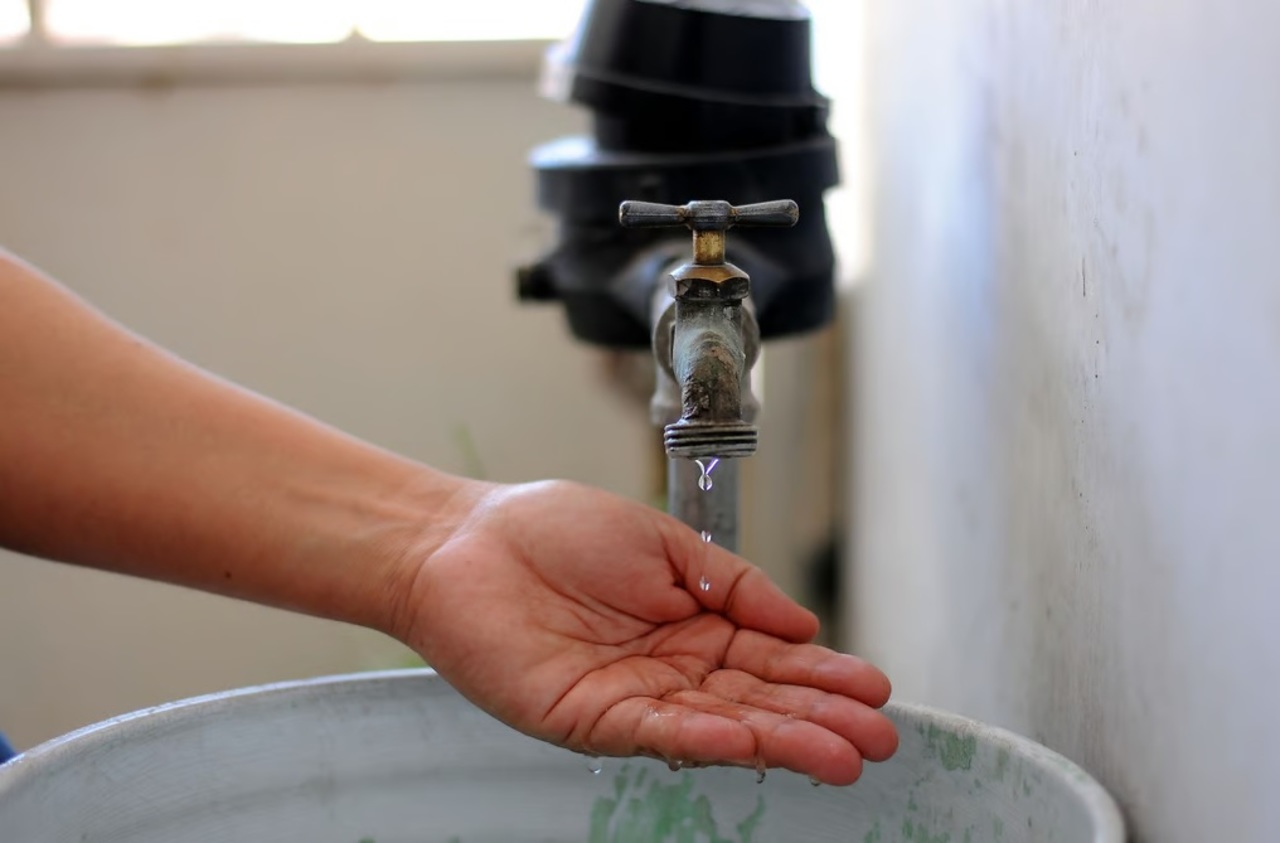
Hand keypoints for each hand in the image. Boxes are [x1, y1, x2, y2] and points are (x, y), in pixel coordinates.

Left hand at [396, 479, 897, 785]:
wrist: (466, 540)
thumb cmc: (553, 530)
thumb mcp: (662, 542)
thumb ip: (732, 584)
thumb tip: (802, 622)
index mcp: (691, 625)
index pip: (770, 658)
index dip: (823, 674)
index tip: (875, 689)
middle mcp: (670, 670)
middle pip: (756, 701)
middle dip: (820, 720)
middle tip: (878, 739)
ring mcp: (631, 698)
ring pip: (718, 726)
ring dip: (781, 740)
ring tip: (841, 754)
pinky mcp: (587, 718)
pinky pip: (654, 731)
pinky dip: (703, 739)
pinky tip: (749, 742)